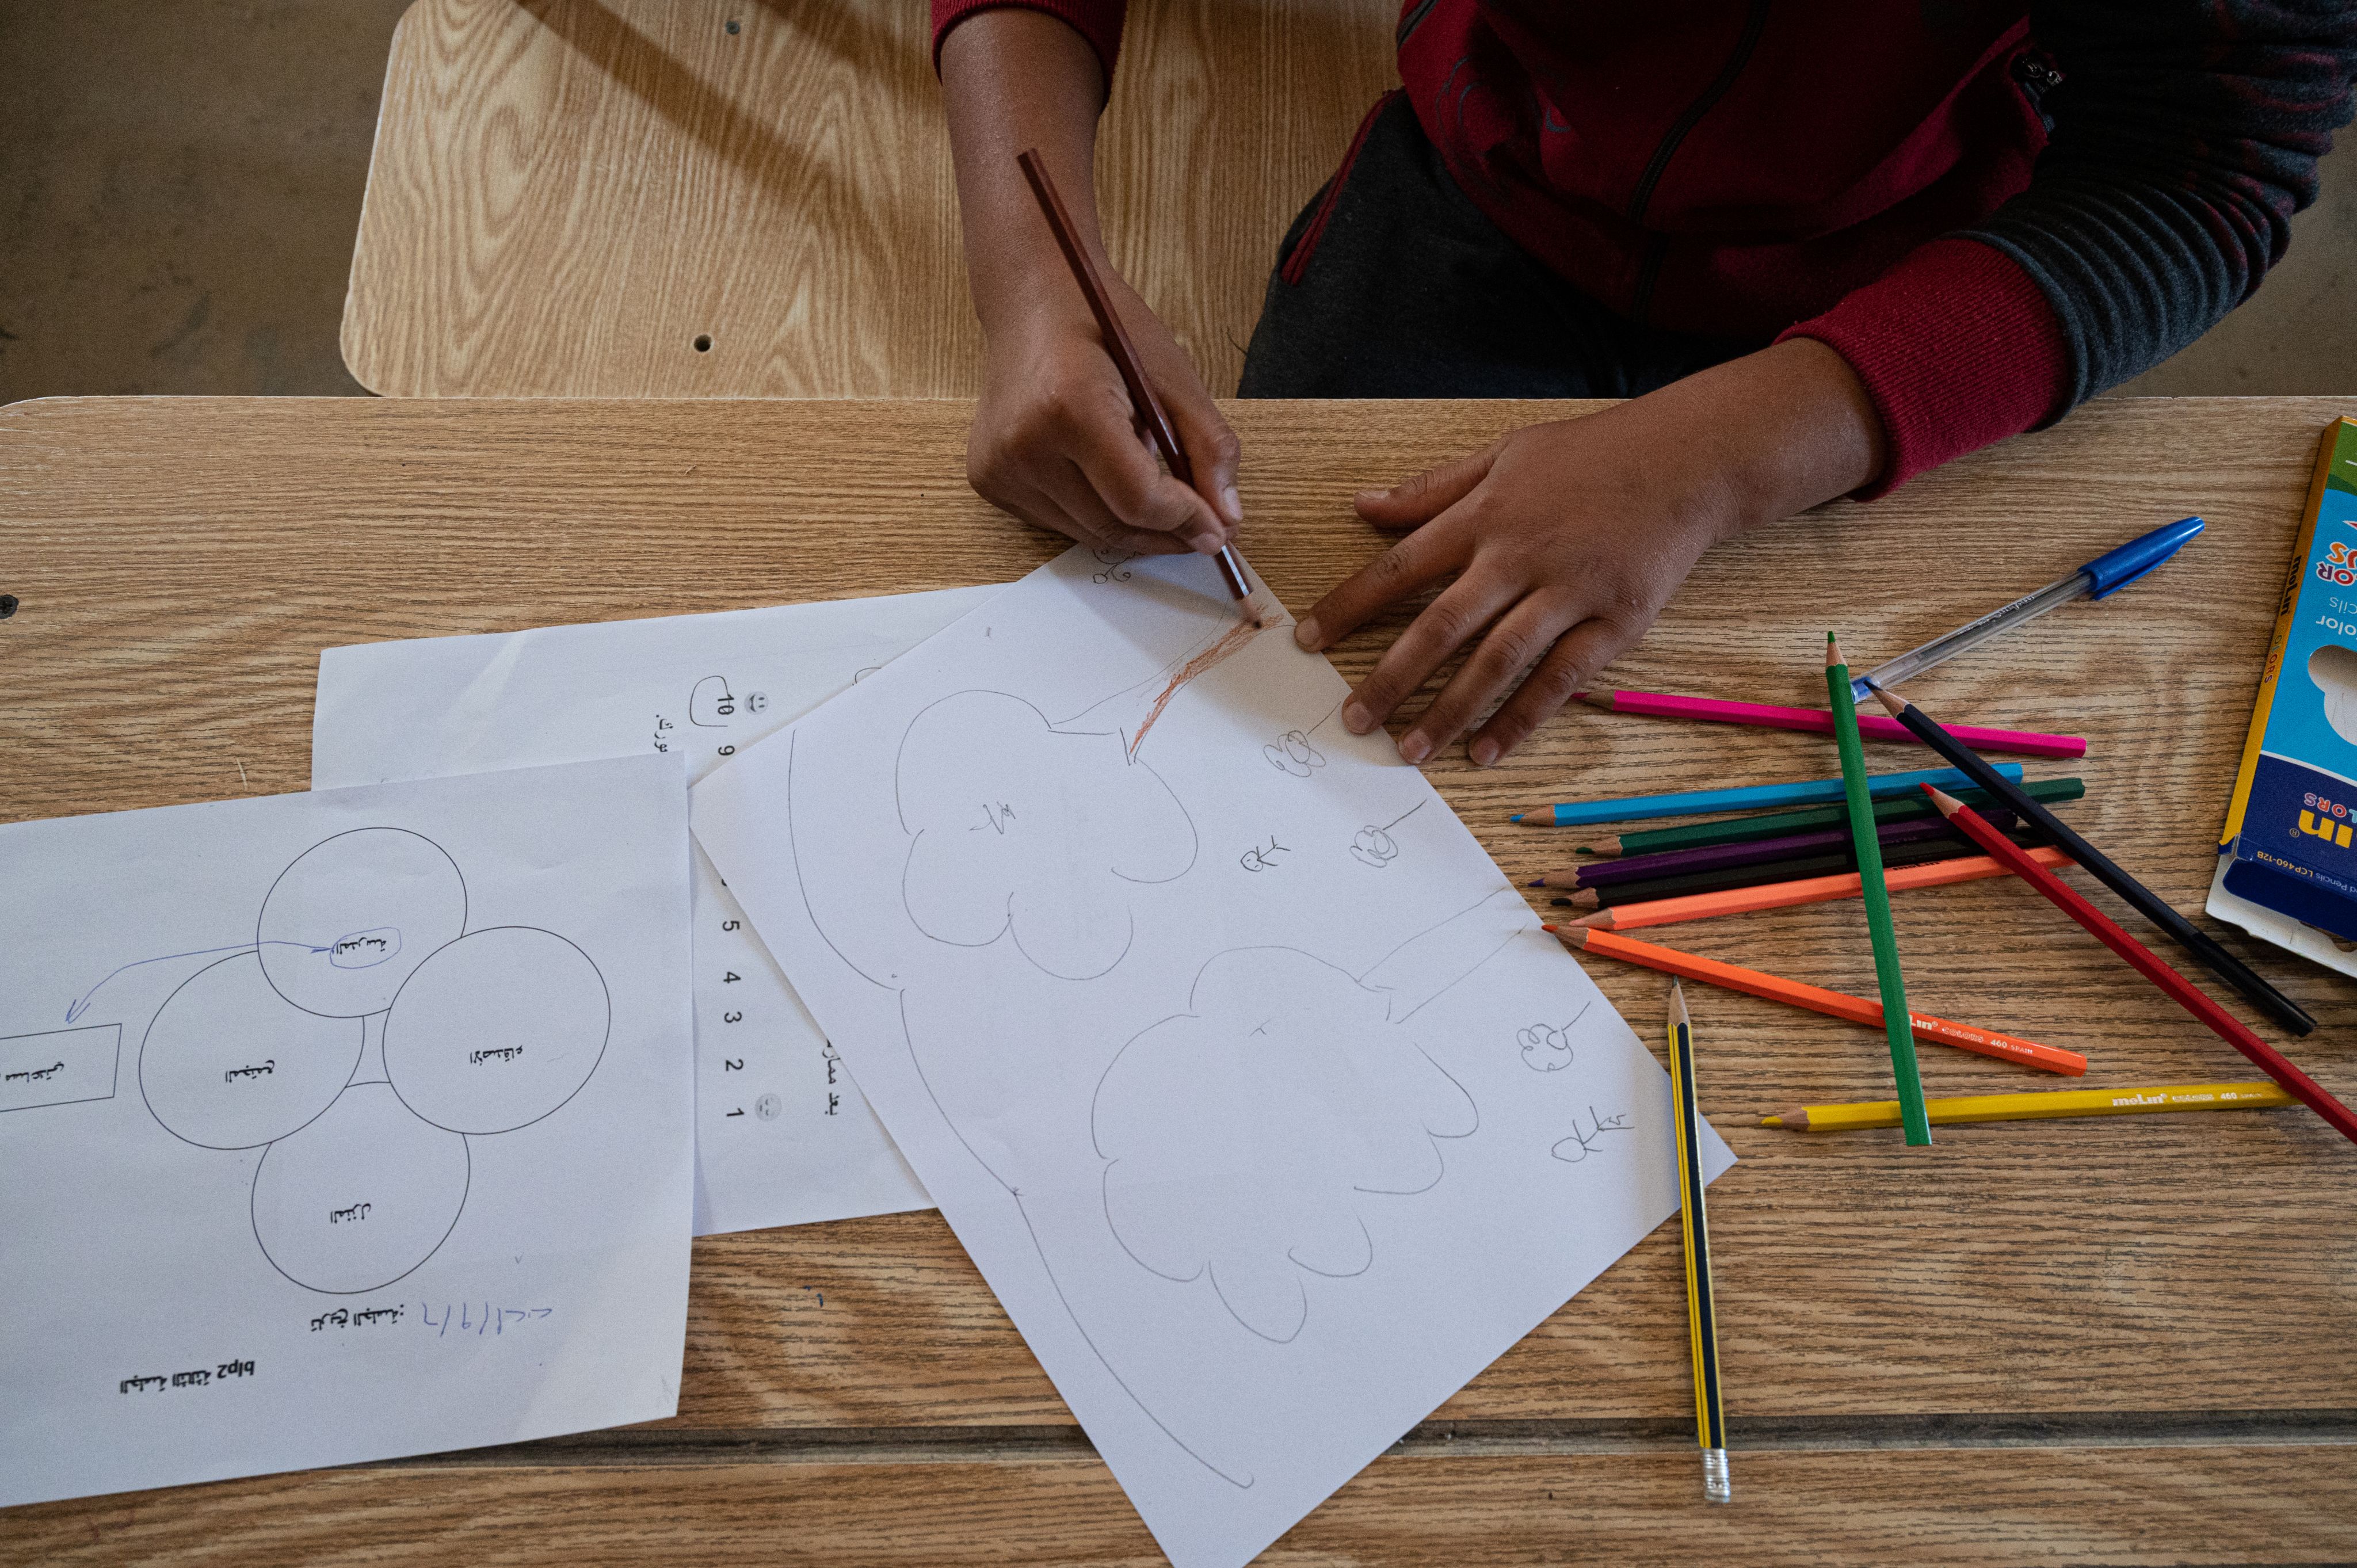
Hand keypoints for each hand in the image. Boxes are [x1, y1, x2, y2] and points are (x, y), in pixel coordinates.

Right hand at [968, 286, 1241, 558]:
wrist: (1031, 300)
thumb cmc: (1102, 327)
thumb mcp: (1170, 375)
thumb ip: (1207, 446)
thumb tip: (1226, 518)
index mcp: (1070, 408)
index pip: (1138, 499)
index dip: (1185, 521)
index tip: (1217, 530)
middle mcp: (1024, 445)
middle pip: (1113, 525)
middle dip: (1166, 534)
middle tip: (1204, 531)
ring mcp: (999, 467)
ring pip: (1088, 533)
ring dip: (1133, 526)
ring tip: (1157, 491)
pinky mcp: (988, 480)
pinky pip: (1059, 522)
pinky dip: (1096, 514)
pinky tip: (1108, 480)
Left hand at [1293, 340, 1887, 764]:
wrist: (1689, 458)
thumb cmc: (1591, 455)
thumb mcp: (1503, 455)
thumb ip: (1431, 489)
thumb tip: (1361, 506)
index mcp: (1485, 516)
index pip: (1400, 567)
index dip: (1350, 607)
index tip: (1309, 642)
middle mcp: (1520, 557)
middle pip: (1442, 626)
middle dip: (1391, 677)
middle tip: (1354, 721)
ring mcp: (1569, 592)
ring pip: (1497, 661)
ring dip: (1450, 711)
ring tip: (1411, 751)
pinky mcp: (1614, 621)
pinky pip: (1560, 680)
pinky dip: (1522, 718)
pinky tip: (1488, 751)